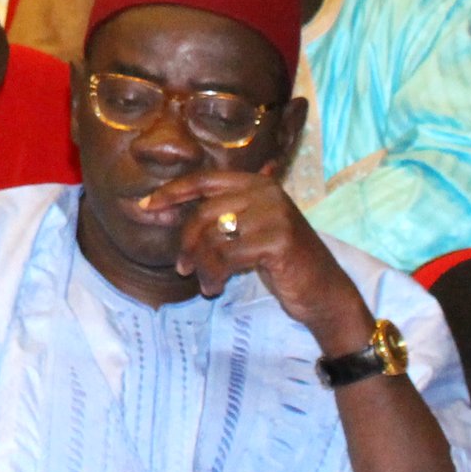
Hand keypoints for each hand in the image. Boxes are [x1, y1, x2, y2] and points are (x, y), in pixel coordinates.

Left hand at [144, 171, 373, 351]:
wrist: (323, 291)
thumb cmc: (281, 262)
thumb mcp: (248, 231)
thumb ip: (216, 215)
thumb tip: (156, 206)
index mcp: (257, 183)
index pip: (203, 180)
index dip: (172, 192)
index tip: (146, 207)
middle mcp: (266, 192)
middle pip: (204, 212)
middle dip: (187, 243)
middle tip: (182, 268)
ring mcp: (274, 214)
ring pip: (213, 236)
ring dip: (201, 265)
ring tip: (206, 284)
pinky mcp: (277, 240)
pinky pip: (226, 256)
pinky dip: (214, 275)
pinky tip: (216, 288)